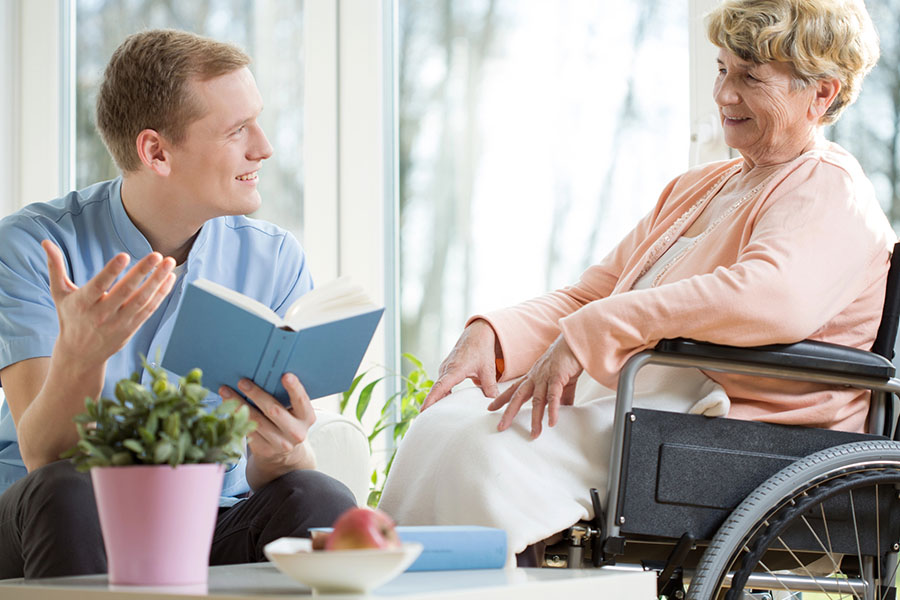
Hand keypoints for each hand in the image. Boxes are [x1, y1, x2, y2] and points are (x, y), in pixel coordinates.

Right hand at [43, 240, 175, 370]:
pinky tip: (169, 278)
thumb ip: (55, 268)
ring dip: (157, 281)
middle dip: (143, 272)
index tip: (124, 255)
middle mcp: (102, 314)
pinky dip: (161, 294)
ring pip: (142, 300)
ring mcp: (119, 323)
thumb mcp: (60, 294)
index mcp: (83, 303)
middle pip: (125, 292)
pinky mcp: (132, 328)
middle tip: (157, 255)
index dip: (111, 271)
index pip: (98, 285)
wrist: (80, 354)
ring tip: (170, 263)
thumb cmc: (70, 317)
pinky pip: (149, 309)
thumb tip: (45, 242)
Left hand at [219, 373, 315, 487]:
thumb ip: (285, 397)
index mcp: (307, 417)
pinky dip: (236, 418)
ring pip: (256, 421)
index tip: (285, 375)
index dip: (294, 388)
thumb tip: (264, 373)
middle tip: (242, 382)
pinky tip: (227, 407)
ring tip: (226, 391)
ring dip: (239, 405)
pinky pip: (248, 432)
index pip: (301, 400)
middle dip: (257, 394)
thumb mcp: (294, 412)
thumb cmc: (287, 421)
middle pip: (274, 410)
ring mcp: (280, 443)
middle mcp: (296, 432)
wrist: (283, 453)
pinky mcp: (264, 450)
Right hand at [421, 319, 501, 410]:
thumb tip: (493, 402)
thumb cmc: (481, 349)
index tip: (423, 411)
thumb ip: (490, 386)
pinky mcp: (447, 370)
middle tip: (427, 421)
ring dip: (437, 400)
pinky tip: (446, 405)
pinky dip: (442, 394)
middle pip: (436, 390)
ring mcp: (445, 369)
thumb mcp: (487, 368)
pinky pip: (442, 384)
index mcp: (455, 369)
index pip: (440, 387)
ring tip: (435, 417)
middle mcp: (446, 369)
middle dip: (431, 405)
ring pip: (439, 388)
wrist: (477, 334)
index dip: (431, 399)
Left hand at [488, 335, 582, 438]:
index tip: (490, 408)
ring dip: (535, 419)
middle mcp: (535, 377)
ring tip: (534, 434)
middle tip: (500, 427)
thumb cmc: (566, 359)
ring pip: (537, 400)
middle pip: (518, 397)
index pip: (513, 389)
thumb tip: (564, 410)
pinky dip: (553, 410)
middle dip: (508, 412)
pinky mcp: (558, 377)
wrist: (575, 342)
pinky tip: (552, 422)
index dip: (502, 399)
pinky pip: (554, 396)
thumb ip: (561, 397)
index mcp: (533, 377)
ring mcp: (545, 377)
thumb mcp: (561, 381)